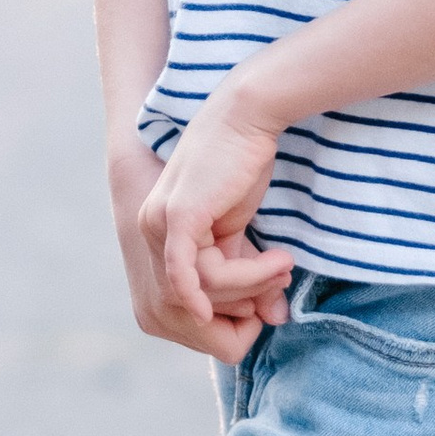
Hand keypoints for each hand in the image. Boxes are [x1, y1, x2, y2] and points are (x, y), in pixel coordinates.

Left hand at [109, 123, 291, 364]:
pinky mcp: (178, 216)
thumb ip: (252, 275)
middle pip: (192, 303)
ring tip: (284, 263)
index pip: (185, 301)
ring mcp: (159, 224)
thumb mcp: (244, 230)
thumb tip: (276, 319)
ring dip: (251, 281)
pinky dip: (201, 295)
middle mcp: (150, 230)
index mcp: (159, 234)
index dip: (227, 314)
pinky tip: (221, 310)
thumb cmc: (243, 164)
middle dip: (241, 303)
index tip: (265, 306)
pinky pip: (185, 273)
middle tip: (281, 283)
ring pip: (204, 287)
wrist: (244, 116)